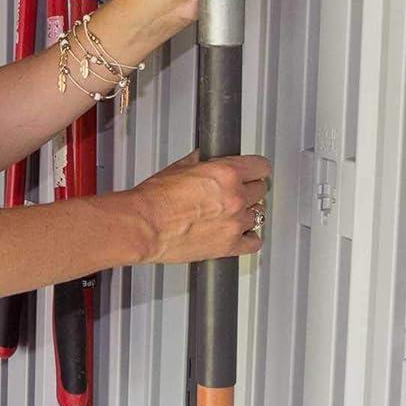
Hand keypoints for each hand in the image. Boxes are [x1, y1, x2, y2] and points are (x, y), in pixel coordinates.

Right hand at [123, 151, 271, 264]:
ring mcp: (235, 224)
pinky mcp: (229, 246)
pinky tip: (240, 232)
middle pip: (260, 190)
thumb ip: (203, 161)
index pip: (261, 166)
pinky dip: (249, 237)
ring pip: (258, 215)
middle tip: (235, 191)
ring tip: (231, 212)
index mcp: (227, 174)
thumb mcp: (180, 167)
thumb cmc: (155, 199)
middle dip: (249, 189)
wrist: (144, 226)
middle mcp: (235, 198)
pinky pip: (254, 242)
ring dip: (246, 212)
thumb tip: (208, 159)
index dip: (256, 168)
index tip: (253, 171)